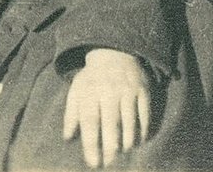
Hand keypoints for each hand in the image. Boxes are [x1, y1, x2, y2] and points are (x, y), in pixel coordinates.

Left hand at [63, 48, 152, 167]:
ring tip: (123, 152)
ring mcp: (128, 90)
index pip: (90, 122)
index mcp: (90, 92)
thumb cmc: (92, 78)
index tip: (93, 163)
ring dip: (127, 141)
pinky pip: (145, 113)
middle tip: (109, 163)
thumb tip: (68, 138)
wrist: (114, 51)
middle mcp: (109, 91)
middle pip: (111, 124)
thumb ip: (71, 114)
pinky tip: (140, 141)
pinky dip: (143, 129)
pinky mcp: (142, 89)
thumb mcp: (76, 90)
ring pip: (129, 121)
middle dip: (110, 148)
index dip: (91, 145)